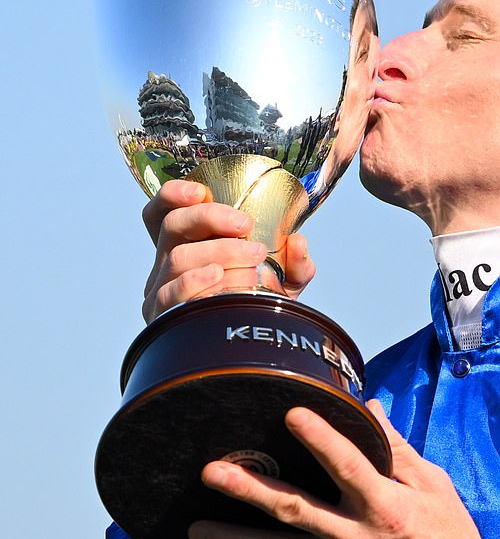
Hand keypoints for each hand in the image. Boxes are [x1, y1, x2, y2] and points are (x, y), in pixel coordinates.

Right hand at [142, 180, 316, 321]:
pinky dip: (194, 280)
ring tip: (251, 257)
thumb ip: (295, 263)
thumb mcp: (283, 282)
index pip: (162, 213)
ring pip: (177, 258)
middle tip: (245, 225)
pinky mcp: (164, 318)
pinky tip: (217, 275)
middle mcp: (168, 264)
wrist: (251, 347)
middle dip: (209, 217)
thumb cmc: (258, 307)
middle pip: (172, 226)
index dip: (173, 195)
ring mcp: (163, 290)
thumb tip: (297, 243)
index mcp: (187, 245)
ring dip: (218, 251)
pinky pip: (169, 294)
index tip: (201, 191)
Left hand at [190, 402, 499, 538]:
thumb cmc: (450, 538)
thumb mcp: (434, 487)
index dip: (319, 438)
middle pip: (296, 510)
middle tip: (212, 473)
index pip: (347, 466)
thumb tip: (369, 407)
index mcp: (387, 506)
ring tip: (195, 529)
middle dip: (251, 491)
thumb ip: (397, 448)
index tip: (291, 413)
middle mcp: (357, 538)